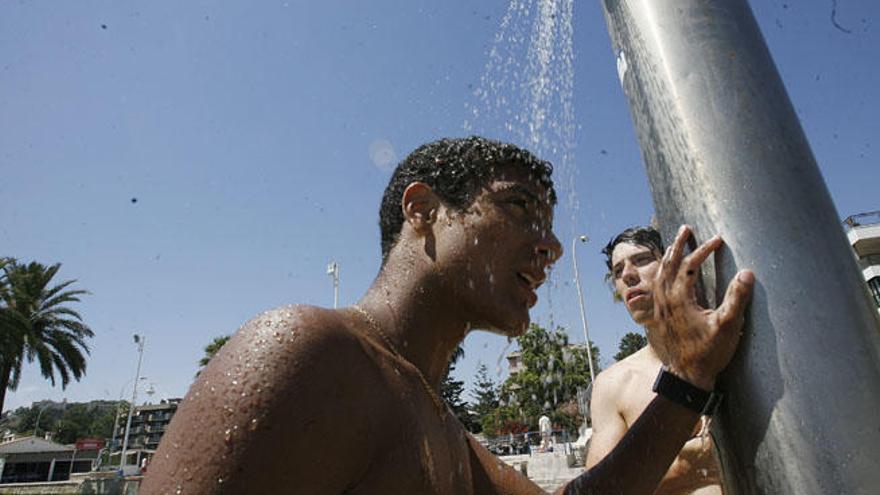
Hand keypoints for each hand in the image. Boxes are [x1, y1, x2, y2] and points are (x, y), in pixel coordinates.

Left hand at [651, 225, 754, 389]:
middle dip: (678, 245)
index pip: (690, 265)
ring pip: (660, 275)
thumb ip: (737, 298)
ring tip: (674, 246)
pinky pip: (656, 287)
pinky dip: (661, 274)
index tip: (718, 239)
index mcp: (680, 298)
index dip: (704, 250)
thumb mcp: (728, 326)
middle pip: (669, 264)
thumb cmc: (708, 353)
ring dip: (668, 257)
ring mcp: (660, 308)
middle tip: (685, 229)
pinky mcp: (659, 316)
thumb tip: (747, 272)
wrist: (686, 376)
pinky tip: (665, 274)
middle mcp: (665, 299)